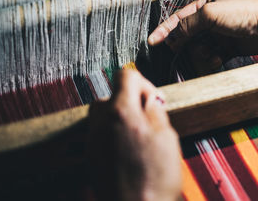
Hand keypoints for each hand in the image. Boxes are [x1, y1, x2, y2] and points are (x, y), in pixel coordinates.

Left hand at [87, 70, 181, 200]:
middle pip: (109, 96)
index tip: (152, 98)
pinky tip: (130, 149)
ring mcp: (93, 141)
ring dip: (119, 117)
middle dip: (128, 100)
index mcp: (122, 112)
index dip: (143, 82)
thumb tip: (150, 99)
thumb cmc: (154, 180)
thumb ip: (155, 112)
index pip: (125, 76)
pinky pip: (100, 133)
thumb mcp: (167, 138)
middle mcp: (102, 123)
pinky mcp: (90, 157)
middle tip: (146, 116)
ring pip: (102, 115)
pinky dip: (113, 133)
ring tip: (139, 134)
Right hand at [148, 0, 257, 73]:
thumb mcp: (210, 14)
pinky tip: (219, 58)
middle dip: (185, 44)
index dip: (165, 30)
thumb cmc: (241, 13)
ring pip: (199, 47)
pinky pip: (212, 56)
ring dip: (202, 53)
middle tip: (179, 50)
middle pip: (188, 35)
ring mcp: (219, 33)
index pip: (179, 18)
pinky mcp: (227, 47)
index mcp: (205, 4)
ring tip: (211, 53)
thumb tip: (173, 37)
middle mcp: (211, 18)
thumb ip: (188, 25)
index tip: (152, 41)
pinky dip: (212, 59)